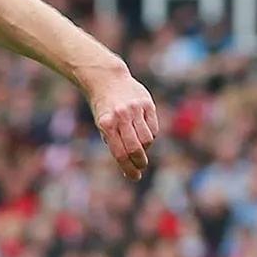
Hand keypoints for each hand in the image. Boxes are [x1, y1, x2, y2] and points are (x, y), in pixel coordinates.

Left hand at [86, 66, 158, 180]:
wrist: (107, 79)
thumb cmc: (104, 108)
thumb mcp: (102, 125)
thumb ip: (115, 143)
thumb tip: (128, 166)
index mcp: (106, 124)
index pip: (120, 154)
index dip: (129, 169)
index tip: (134, 177)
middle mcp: (121, 116)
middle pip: (136, 148)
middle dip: (140, 162)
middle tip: (140, 167)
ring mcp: (135, 109)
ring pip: (147, 139)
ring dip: (145, 148)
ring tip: (139, 146)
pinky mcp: (147, 103)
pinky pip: (153, 128)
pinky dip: (150, 134)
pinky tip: (143, 132)